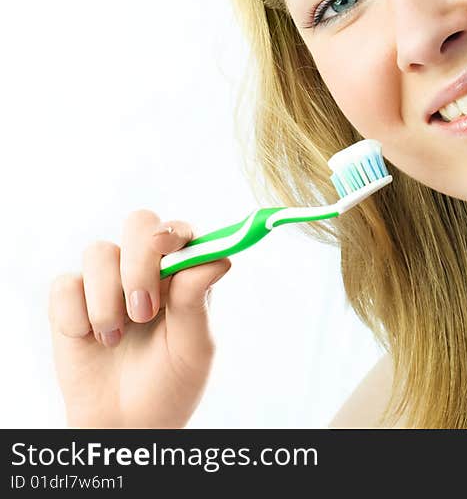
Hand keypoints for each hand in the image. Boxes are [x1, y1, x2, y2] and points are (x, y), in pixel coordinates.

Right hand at [48, 209, 230, 427]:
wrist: (127, 423)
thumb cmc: (171, 382)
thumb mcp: (194, 347)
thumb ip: (198, 301)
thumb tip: (220, 259)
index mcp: (183, 272)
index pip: (180, 230)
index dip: (174, 232)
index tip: (168, 248)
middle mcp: (146, 267)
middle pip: (139, 223)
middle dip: (139, 262)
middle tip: (144, 311)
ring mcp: (107, 280)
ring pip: (99, 251)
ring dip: (108, 299)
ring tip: (118, 338)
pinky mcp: (71, 299)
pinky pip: (66, 285)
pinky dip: (77, 316)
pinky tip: (93, 340)